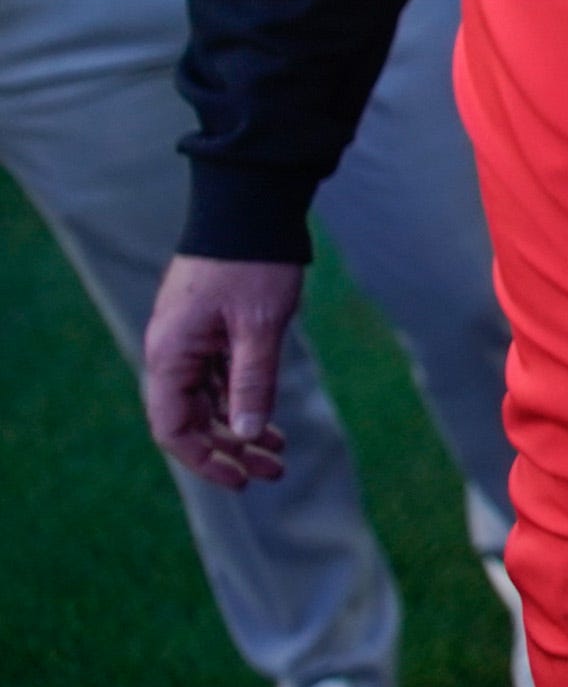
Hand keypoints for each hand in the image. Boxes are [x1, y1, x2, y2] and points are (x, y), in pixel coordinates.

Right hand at [144, 254, 305, 489]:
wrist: (251, 205)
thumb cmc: (254, 263)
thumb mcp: (260, 327)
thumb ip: (252, 381)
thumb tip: (245, 434)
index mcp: (170, 355)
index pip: (173, 428)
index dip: (204, 460)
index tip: (240, 480)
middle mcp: (171, 351)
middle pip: (192, 419)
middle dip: (229, 449)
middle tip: (273, 471)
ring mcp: (188, 339)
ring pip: (207, 400)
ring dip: (238, 427)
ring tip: (277, 452)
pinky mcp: (207, 328)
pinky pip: (217, 377)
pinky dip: (241, 398)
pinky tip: (266, 417)